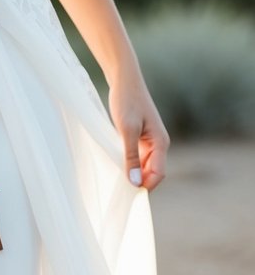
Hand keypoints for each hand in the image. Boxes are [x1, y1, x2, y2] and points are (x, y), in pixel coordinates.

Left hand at [107, 71, 169, 191]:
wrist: (124, 80)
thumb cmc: (126, 101)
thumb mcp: (126, 130)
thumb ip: (131, 156)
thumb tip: (134, 181)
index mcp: (161, 143)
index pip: (158, 174)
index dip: (145, 186)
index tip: (127, 194)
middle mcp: (159, 144)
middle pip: (152, 173)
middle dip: (138, 182)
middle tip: (118, 190)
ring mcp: (150, 142)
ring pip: (144, 166)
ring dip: (132, 174)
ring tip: (115, 179)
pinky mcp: (141, 138)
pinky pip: (137, 158)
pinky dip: (128, 164)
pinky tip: (115, 166)